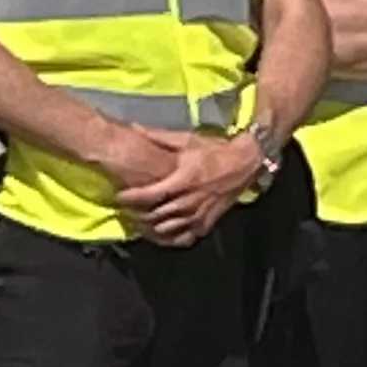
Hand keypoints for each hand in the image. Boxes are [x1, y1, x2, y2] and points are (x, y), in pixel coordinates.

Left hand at [113, 127, 267, 245]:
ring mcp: (199, 214)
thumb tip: (134, 127)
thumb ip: (159, 137)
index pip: (148, 196)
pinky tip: (160, 233)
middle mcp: (190, 201)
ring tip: (139, 221)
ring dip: (149, 227)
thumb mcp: (187, 140)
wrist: (245, 162)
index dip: (130, 198)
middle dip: (136, 213)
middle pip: (154, 216)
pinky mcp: (206, 222)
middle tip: (127, 208)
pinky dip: (169, 239)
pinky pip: (183, 238)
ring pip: (166, 229)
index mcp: (183, 180)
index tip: (120, 196)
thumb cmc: (215, 150)